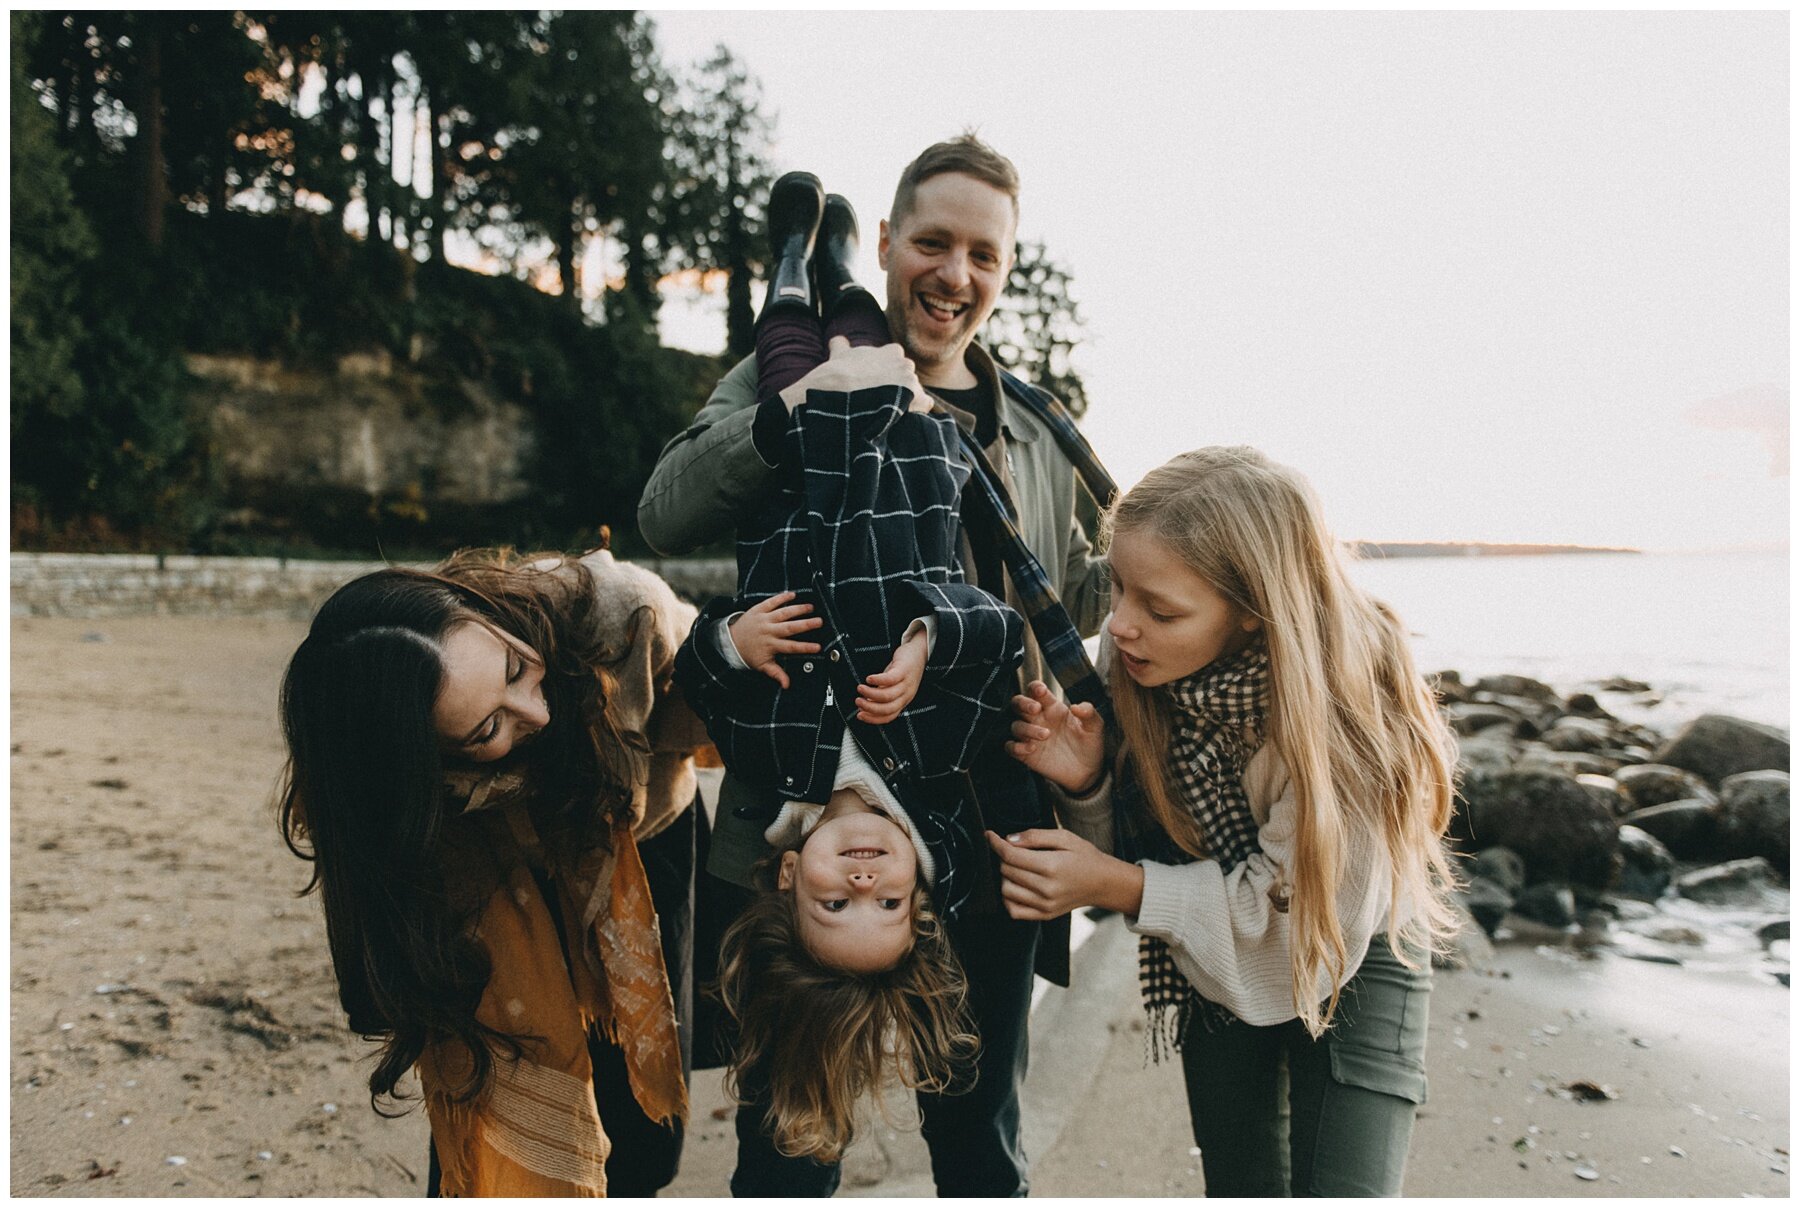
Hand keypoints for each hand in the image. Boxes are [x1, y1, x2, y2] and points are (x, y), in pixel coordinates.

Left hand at [727, 591, 822, 688]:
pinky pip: (771, 602)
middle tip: (820, 621)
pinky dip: (781, 598)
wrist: (731, 641)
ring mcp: (764, 619)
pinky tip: (793, 594)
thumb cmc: (749, 654)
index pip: (791, 647)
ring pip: (783, 613)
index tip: (818, 647)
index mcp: (771, 646)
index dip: (805, 647)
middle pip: (790, 628)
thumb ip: (776, 674)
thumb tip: (787, 685)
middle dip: (806, 624)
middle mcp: (768, 631)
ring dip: (797, 609)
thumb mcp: (762, 666)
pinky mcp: (758, 610)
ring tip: (811, 607)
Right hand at [778, 336, 926, 412]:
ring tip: (889, 412)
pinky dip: (918, 410)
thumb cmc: (839, 376)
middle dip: (897, 386)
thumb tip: (837, 341)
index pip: (895, 361)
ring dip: (905, 400)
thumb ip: (841, 346)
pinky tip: (904, 417)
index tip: (876, 383)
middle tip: (881, 399)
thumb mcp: (839, 356)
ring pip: (914, 391)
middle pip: (906, 377)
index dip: (885, 373)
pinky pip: (925, 404)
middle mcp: (906, 364)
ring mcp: (913, 382)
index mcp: (892, 351)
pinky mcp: (918, 400)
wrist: (842, 397)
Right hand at [855, 627, 926, 723]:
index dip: (873, 719)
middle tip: (858, 702)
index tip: (859, 715)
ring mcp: (906, 683)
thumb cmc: (902, 671)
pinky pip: (891, 679)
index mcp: (902, 701)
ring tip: (860, 688)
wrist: (918, 653)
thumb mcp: (893, 687)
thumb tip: (863, 705)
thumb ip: (880, 697)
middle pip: (888, 709)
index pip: (889, 716)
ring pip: (888, 695)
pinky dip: (878, 680)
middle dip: (870, 708)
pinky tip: (869, 679)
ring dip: (871, 694)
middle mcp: (906, 695)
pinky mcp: (904, 670)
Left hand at [985, 828, 1144, 920]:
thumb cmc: (1084, 857)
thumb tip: (1010, 840)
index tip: (989, 835)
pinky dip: (1008, 898)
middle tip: (1015, 850)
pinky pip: (1013, 910)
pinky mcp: (1045, 915)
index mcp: (1052, 866)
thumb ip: (1035, 836)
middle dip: (1004, 857)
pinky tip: (1017, 885)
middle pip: (1006, 871)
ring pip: (1006, 891)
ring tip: (1018, 867)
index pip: (1011, 856)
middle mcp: (1047, 889)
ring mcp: (1045, 905)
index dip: (995, 843)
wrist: (1103, 882)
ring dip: (1005, 876)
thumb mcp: (1064, 837)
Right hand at [1006, 680, 1105, 792]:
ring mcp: (1031, 736)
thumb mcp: (1095, 727)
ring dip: (1027, 729)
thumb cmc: (1089, 745)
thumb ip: (1089, 713)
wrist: (1088, 772)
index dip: (1035, 687)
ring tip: (1045, 735)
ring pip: (1016, 726)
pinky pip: (1011, 747)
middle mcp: (1039, 719)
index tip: (1041, 691)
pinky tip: (1031, 748)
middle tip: (1035, 709)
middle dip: (1023, 703)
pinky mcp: (1027, 754)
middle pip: (1018, 703)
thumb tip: (1077, 706)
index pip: (1036, 691)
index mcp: (1053, 708)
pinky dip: (1016, 747)